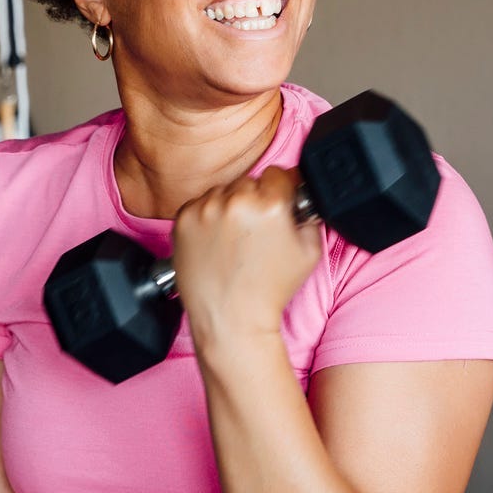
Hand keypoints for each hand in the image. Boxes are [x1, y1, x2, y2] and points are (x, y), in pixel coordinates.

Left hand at [170, 166, 323, 353]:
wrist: (231, 318)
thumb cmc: (270, 290)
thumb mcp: (310, 252)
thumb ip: (309, 215)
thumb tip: (302, 196)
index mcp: (270, 205)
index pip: (279, 174)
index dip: (282, 189)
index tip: (279, 201)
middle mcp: (236, 201)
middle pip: (249, 182)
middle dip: (255, 199)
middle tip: (255, 229)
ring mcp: (205, 209)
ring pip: (222, 192)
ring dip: (228, 206)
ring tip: (233, 239)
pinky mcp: (183, 220)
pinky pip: (198, 205)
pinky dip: (206, 217)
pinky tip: (215, 242)